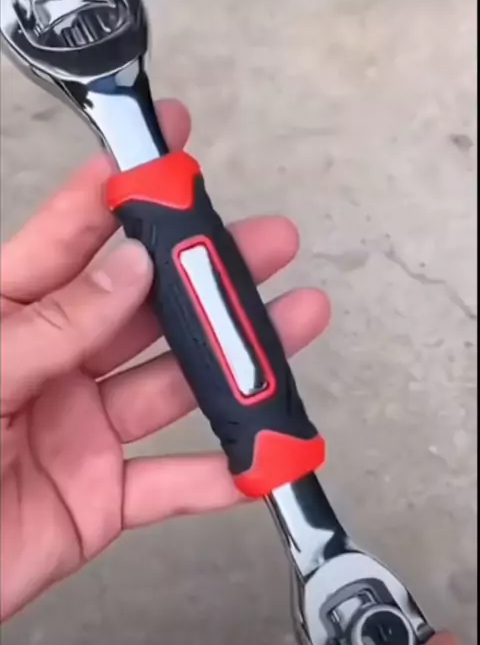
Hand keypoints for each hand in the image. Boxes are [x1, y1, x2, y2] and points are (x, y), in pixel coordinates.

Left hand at [0, 99, 329, 621]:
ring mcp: (80, 432)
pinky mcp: (99, 502)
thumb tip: (128, 265)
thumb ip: (53, 326)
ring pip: (173, 387)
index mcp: (5, 320)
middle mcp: (51, 366)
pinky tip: (268, 447)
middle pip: (143, 309)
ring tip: (295, 319)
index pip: (69, 240)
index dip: (120, 189)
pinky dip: (222, 474)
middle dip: (208, 273)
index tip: (167, 142)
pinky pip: (172, 484)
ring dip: (237, 360)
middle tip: (264, 240)